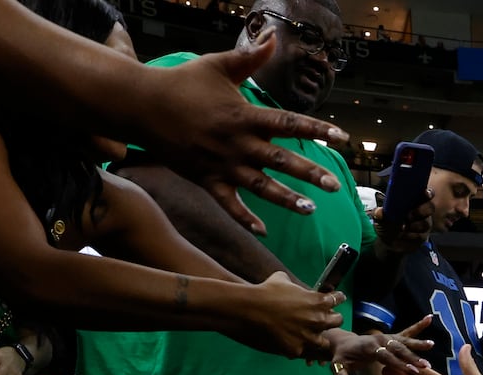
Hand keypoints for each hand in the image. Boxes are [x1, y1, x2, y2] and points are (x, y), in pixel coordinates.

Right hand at [138, 39, 348, 235]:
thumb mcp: (218, 65)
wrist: (141, 105)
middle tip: (334, 185)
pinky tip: (264, 230)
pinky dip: (244, 218)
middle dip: (309, 173)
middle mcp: (237, 143)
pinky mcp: (206, 179)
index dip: (316, 130)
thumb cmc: (182, 83)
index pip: (288, 123)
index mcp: (244, 115)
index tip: (341, 137)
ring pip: (260, 187)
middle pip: (280, 160)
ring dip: (285, 199)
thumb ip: (251, 57)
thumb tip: (274, 35)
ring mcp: (222, 164)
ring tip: (310, 210)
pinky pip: (228, 204)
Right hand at [231, 270, 345, 360]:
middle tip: (324, 319)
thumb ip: (294, 284)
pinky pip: (304, 351)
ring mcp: (308, 337)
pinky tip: (293, 344)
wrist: (250, 308)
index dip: (335, 299)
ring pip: (324, 342)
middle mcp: (318, 320)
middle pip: (338, 321)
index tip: (332, 300)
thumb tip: (292, 285)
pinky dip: (299, 347)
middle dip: (332, 319)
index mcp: (319, 301)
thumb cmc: (265, 291)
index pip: (338, 299)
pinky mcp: (297, 349)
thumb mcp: (282, 279)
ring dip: (318, 338)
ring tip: (309, 337)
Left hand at [328, 314, 435, 369]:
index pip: (385, 356)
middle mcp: (380, 340)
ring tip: (431, 344)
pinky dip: (418, 326)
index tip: (410, 370)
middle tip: (425, 366)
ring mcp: (387, 337)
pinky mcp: (392, 337)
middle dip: (412, 357)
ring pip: (404, 341)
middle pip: (398, 349)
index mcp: (368, 347)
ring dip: (418, 344)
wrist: (344, 342)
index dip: (397, 363)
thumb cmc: (342, 356)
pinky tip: (429, 319)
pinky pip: (407, 332)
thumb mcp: (337, 365)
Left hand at [371, 192, 433, 255]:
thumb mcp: (380, 217)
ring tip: (402, 228)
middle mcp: (421, 211)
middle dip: (421, 211)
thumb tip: (380, 213)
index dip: (428, 193)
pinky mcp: (422, 236)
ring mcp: (424, 224)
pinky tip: (402, 235)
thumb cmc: (387, 223)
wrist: (388, 241)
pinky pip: (421, 236)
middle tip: (408, 216)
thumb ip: (379, 213)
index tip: (425, 193)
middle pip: (430, 207)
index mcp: (413, 201)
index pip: (426, 194)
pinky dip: (410, 236)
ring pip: (426, 223)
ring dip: (414, 226)